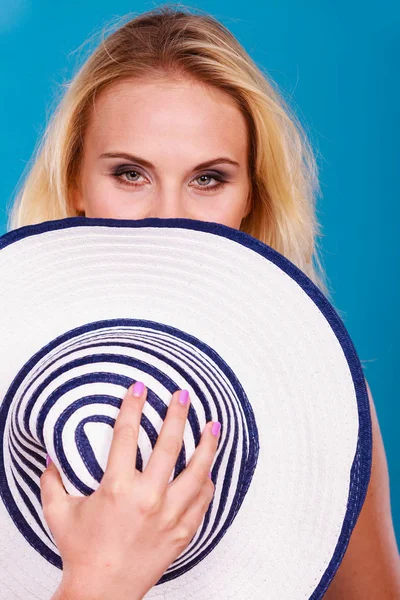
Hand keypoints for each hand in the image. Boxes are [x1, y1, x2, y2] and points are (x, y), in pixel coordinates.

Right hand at [40, 383, 219, 599]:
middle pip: (169, 445)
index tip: (140, 387)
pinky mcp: (183, 533)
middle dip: (177, 415)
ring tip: (214, 425)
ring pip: (197, 472)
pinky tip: (209, 469)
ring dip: (207, 445)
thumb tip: (52, 456)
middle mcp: (148, 498)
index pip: (126, 435)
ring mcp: (170, 516)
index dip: (133, 406)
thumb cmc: (80, 551)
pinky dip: (207, 482)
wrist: (101, 594)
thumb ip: (53, 481)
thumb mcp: (59, 513)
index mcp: (117, 488)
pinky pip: (203, 501)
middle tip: (183, 395)